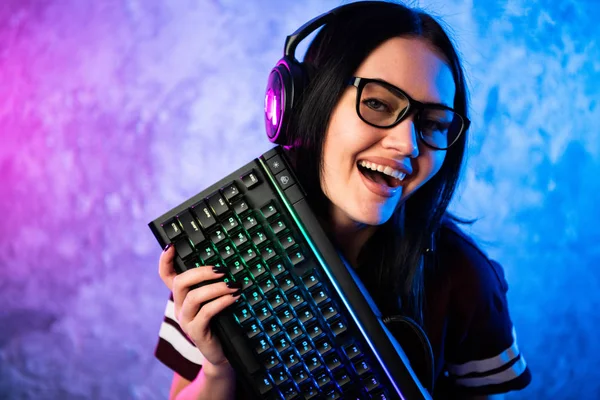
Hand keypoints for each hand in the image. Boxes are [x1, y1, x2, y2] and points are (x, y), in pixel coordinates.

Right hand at [158, 244, 241, 366]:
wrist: (222, 350)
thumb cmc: (220, 320)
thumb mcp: (213, 299)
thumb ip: (213, 283)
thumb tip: (225, 263)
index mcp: (181, 296)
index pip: (166, 276)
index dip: (165, 261)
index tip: (171, 246)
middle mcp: (179, 307)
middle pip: (179, 282)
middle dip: (201, 272)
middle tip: (222, 270)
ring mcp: (186, 320)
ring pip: (194, 297)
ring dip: (216, 288)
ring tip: (234, 285)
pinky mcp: (196, 332)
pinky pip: (206, 312)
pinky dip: (222, 302)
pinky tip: (234, 298)